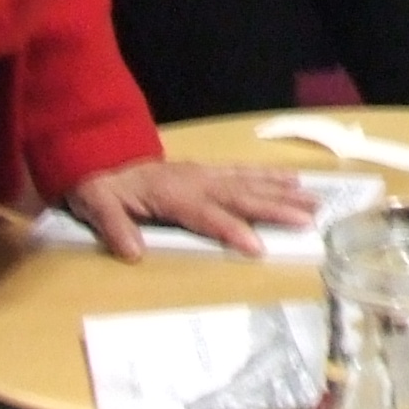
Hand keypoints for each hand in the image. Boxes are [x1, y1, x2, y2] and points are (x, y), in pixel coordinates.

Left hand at [62, 157, 319, 260]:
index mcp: (171, 193)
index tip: (259, 248)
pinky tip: (292, 179)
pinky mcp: (207, 170)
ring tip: (313, 200)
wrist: (99, 156)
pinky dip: (270, 175)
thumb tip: (132, 252)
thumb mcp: (95, 205)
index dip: (232, 230)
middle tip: (309, 219)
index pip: (207, 215)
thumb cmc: (100, 188)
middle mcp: (195, 180)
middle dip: (276, 207)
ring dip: (282, 191)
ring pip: (249, 181)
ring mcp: (204, 172)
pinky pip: (244, 171)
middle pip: (241, 195)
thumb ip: (113, 227)